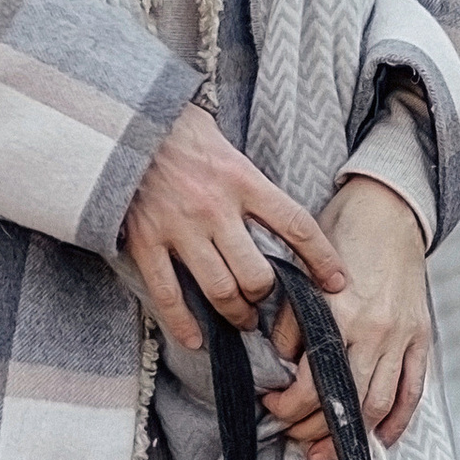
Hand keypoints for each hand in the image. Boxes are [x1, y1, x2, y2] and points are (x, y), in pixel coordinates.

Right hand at [123, 103, 345, 360]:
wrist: (123, 119)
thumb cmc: (178, 130)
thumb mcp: (227, 147)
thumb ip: (250, 183)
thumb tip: (277, 217)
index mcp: (243, 180)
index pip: (296, 226)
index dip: (321, 259)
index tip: (335, 282)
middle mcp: (215, 208)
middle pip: (256, 273)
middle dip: (266, 298)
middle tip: (266, 306)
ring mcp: (179, 228)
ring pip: (219, 289)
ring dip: (235, 314)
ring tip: (240, 321)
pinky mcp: (145, 241)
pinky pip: (167, 293)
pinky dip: (182, 323)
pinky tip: (195, 339)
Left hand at [265, 178, 428, 459]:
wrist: (389, 209)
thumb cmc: (343, 236)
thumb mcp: (303, 272)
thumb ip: (293, 320)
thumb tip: (285, 362)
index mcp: (342, 315)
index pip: (314, 382)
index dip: (290, 406)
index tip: (273, 408)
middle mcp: (375, 332)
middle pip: (346, 402)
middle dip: (316, 430)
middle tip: (295, 439)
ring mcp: (402, 337)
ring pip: (379, 404)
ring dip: (353, 436)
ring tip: (329, 452)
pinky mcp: (421, 337)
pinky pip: (413, 389)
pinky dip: (399, 420)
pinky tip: (381, 438)